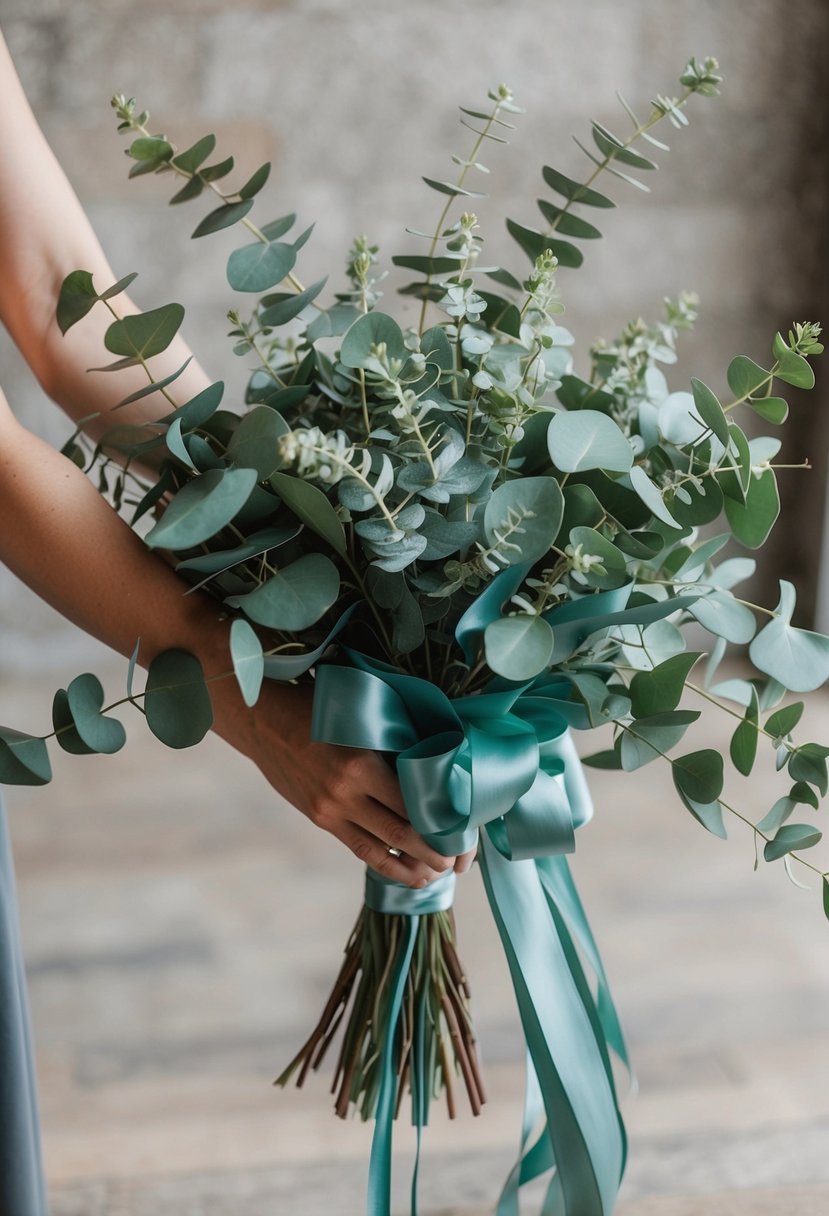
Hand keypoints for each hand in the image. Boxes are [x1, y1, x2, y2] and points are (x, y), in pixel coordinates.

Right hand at [210, 678, 475, 887]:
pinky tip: (407, 873)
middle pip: (402, 833)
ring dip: (413, 866)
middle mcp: (346, 793)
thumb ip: (394, 742)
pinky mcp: (321, 820)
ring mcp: (331, 811)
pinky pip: (360, 849)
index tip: (465, 827)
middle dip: (434, 851)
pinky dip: (386, 865)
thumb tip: (440, 760)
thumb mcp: (361, 717)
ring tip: (438, 873)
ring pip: (381, 850)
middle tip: (458, 860)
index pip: (413, 800)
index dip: (442, 819)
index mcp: (361, 763)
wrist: (265, 721)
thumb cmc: (320, 707)